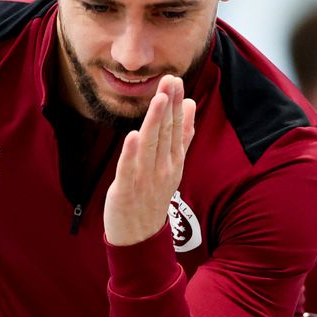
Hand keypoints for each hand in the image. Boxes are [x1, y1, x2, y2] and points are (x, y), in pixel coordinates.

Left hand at [103, 76, 197, 245]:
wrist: (140, 236)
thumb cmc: (153, 195)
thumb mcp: (173, 164)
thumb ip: (182, 136)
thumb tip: (189, 104)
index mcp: (173, 161)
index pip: (176, 128)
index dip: (175, 104)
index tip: (176, 81)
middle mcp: (162, 168)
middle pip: (166, 133)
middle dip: (168, 106)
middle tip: (170, 80)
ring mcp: (145, 179)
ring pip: (151, 146)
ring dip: (155, 122)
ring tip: (158, 100)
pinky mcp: (126, 190)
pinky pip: (129, 169)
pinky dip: (132, 153)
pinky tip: (133, 136)